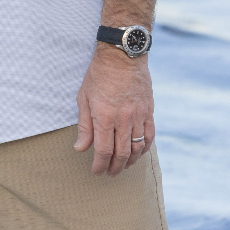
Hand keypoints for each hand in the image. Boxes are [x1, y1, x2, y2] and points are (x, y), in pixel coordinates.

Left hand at [75, 48, 153, 176]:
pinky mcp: (149, 111)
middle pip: (121, 153)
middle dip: (114, 168)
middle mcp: (123, 119)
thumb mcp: (83, 98)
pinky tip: (138, 153)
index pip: (103, 150)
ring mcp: (138, 115)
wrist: (122, 55)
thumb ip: (84, 126)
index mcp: (104, 117)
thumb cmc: (99, 75)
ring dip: (129, 161)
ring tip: (122, 166)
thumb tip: (80, 148)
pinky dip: (144, 148)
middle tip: (109, 173)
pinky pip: (150, 136)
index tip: (96, 171)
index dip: (99, 165)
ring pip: (137, 148)